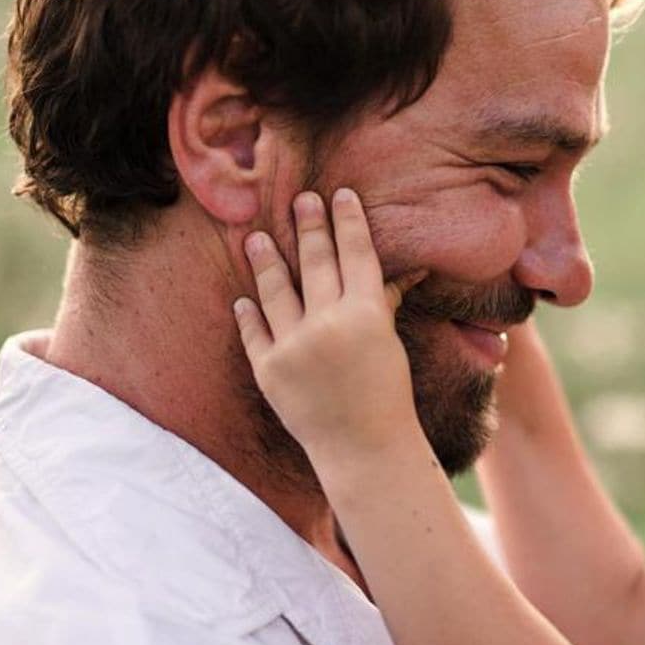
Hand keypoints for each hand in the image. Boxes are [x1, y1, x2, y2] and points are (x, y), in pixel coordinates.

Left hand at [234, 188, 422, 463]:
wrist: (364, 449)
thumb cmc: (386, 395)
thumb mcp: (389, 343)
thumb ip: (382, 303)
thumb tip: (402, 270)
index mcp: (366, 313)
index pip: (356, 254)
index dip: (348, 222)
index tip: (339, 195)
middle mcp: (329, 323)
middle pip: (315, 262)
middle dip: (309, 226)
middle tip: (300, 198)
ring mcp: (294, 347)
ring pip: (275, 291)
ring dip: (265, 260)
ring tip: (255, 237)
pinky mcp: (268, 371)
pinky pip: (254, 333)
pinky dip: (247, 314)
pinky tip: (242, 299)